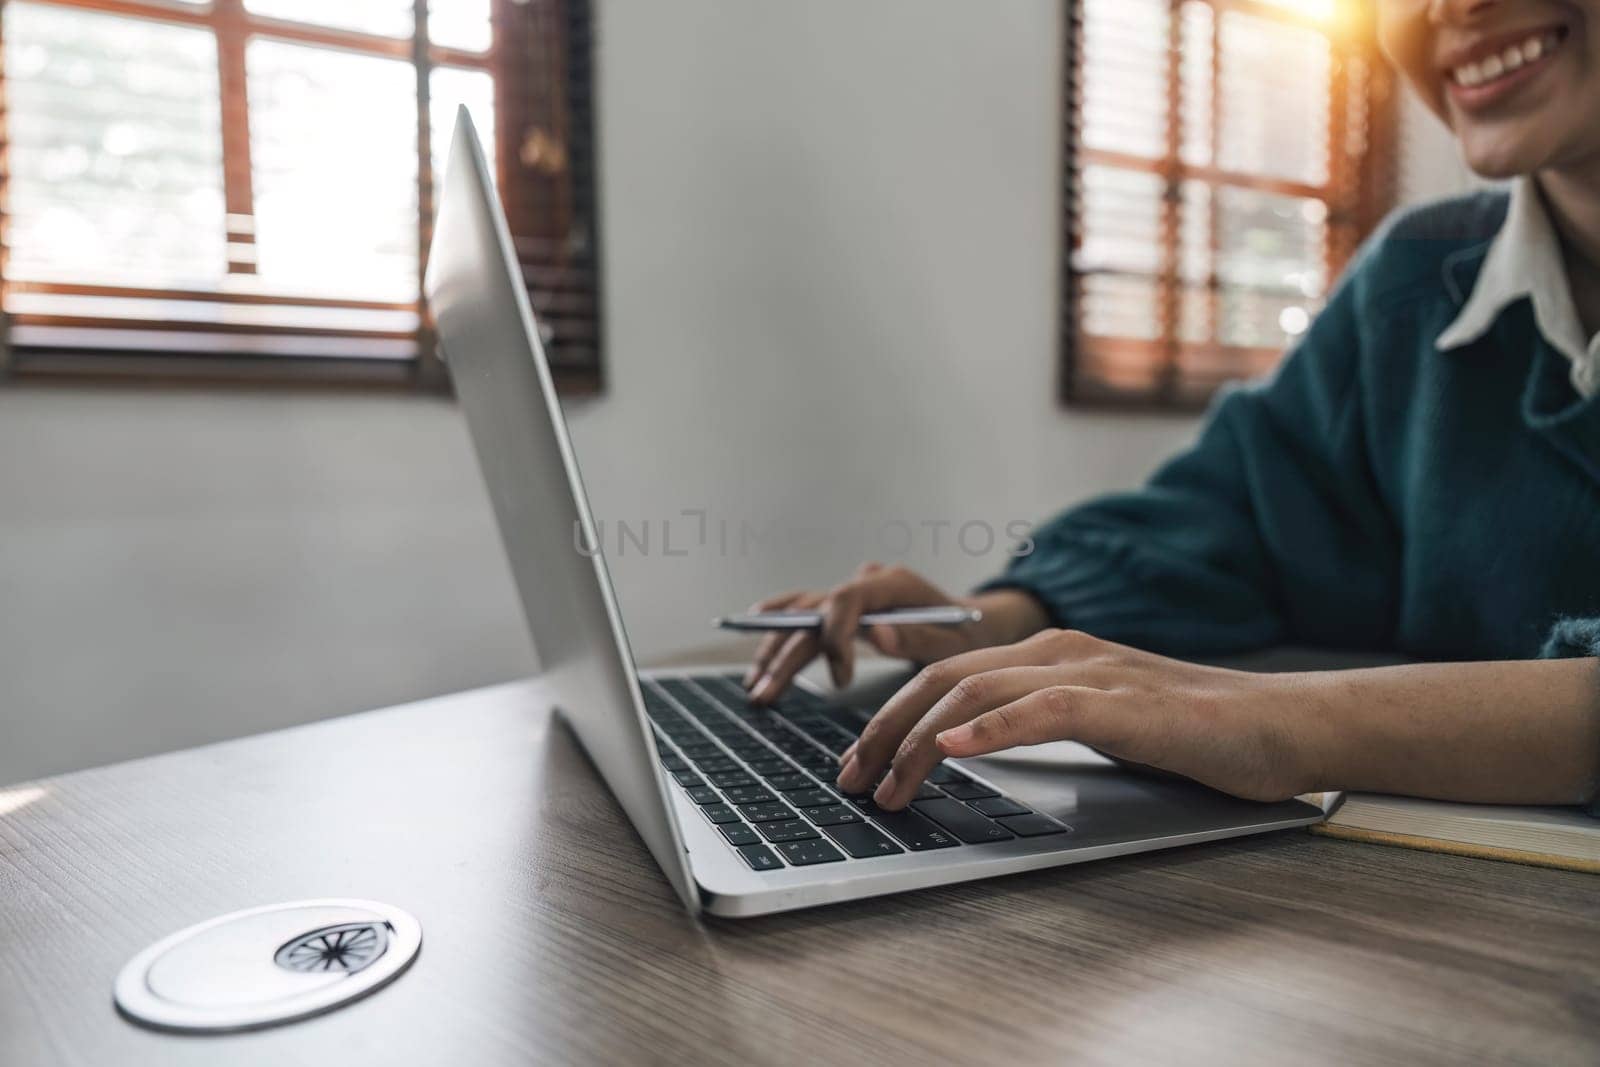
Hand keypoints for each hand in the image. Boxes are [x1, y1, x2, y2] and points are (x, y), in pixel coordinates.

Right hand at [742, 563, 1047, 703]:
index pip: (846, 600)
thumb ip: (918, 637)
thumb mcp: (956, 641)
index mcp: (893, 583)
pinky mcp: (846, 610)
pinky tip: (757, 652)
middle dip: (787, 654)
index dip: (835, 637)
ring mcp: (854, 594)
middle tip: (765, 693)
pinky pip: (804, 617)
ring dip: (774, 648)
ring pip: (801, 614)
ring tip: (755, 686)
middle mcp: (867, 583)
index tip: (841, 680)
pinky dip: (780, 634)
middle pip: (814, 611)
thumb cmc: (970, 634)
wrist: (978, 623)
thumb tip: (878, 634)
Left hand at [837, 628, 1316, 808]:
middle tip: (851, 780)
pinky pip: (1042, 709)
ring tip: (886, 782)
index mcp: (1049, 656)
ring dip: (920, 741)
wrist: (1281, 725)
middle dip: (885, 731)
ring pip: (978, 693)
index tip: (859, 763)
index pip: (947, 678)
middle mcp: (1059, 652)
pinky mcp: (1123, 705)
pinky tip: (953, 750)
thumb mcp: (1099, 724)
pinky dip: (990, 730)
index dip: (892, 717)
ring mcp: (1090, 672)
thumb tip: (970, 751)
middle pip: (944, 681)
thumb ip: (1040, 723)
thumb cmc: (1195, 733)